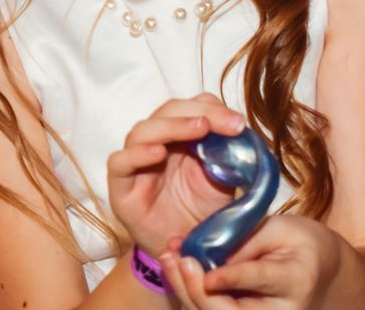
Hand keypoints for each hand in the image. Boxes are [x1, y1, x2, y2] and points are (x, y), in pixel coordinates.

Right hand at [107, 93, 247, 256]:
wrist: (189, 256)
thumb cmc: (204, 216)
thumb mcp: (225, 181)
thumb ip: (231, 155)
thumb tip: (244, 132)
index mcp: (183, 138)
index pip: (193, 107)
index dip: (214, 109)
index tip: (238, 124)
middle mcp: (158, 144)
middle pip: (169, 111)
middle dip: (199, 112)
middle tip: (227, 124)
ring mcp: (137, 164)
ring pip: (143, 130)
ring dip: (172, 125)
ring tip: (199, 129)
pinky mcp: (121, 188)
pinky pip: (119, 163)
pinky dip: (137, 154)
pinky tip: (158, 154)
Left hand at [157, 214, 342, 308]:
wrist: (323, 275)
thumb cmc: (303, 245)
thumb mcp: (282, 228)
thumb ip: (246, 238)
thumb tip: (205, 252)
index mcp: (296, 279)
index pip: (261, 280)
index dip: (234, 279)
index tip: (211, 276)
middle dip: (199, 290)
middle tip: (179, 258)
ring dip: (187, 291)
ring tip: (169, 257)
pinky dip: (190, 294)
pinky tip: (178, 268)